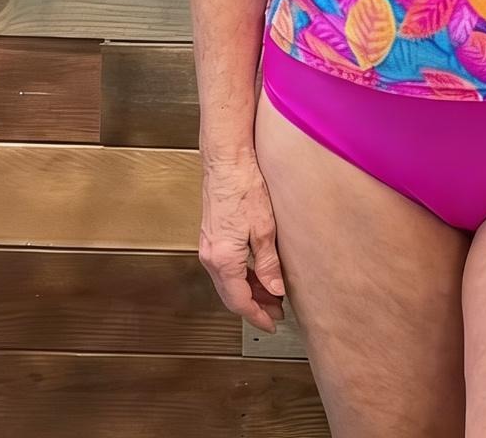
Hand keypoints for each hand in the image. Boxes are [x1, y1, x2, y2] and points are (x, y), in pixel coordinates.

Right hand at [199, 152, 285, 332]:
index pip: (239, 301)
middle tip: (276, 312)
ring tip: (272, 293)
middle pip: (231, 294)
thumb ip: (269, 263)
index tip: (272, 324)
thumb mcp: (264, 228)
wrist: (226, 160)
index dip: (257, 316)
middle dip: (254, 306)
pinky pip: (225, 266)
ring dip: (249, 290)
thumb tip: (275, 289)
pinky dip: (242, 275)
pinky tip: (257, 272)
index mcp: (223, 259)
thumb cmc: (243, 186)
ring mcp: (208, 246)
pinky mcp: (212, 235)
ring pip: (228, 281)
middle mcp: (210, 256)